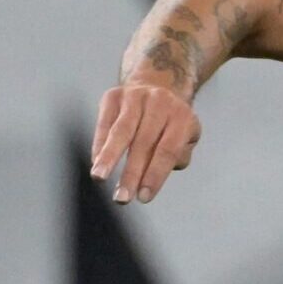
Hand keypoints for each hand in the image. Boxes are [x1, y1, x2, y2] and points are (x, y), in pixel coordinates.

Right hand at [90, 80, 201, 203]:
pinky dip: (100, 145)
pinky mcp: (114, 95)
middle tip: (122, 198)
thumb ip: (177, 157)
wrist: (157, 85)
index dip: (155, 176)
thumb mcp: (186, 138)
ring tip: (99, 178)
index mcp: (182, 117)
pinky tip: (96, 163)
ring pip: (121, 131)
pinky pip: (105, 123)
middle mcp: (160, 102)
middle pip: (143, 143)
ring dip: (109, 157)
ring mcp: (136, 96)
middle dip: (131, 174)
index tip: (143, 198)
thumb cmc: (172, 124)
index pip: (168, 151)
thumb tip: (154, 174)